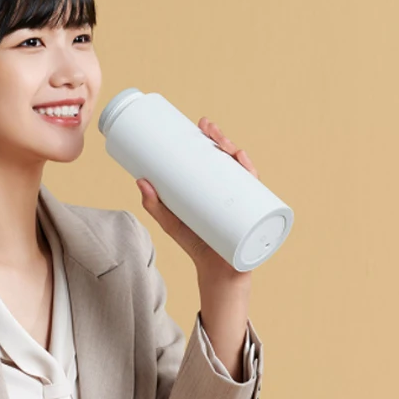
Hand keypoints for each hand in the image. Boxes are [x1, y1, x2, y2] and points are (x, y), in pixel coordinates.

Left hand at [136, 117, 258, 276]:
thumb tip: (139, 180)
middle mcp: (233, 192)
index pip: (216, 158)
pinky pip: (258, 197)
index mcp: (215, 188)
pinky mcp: (251, 218)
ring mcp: (245, 204)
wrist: (216, 273)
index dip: (212, 139)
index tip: (200, 124)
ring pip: (245, 173)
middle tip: (208, 129)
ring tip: (225, 147)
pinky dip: (254, 182)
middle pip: (231, 160)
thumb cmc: (196, 245)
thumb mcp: (171, 222)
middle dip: (223, 141)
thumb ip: (155, 205)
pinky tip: (247, 170)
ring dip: (239, 155)